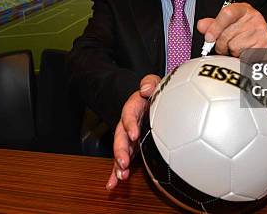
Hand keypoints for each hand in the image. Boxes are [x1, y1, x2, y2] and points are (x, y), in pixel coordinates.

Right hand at [106, 74, 159, 190]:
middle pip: (120, 136)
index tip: (134, 134)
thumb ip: (150, 82)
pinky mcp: (130, 147)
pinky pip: (121, 161)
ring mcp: (127, 137)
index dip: (130, 124)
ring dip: (118, 164)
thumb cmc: (154, 93)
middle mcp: (127, 124)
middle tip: (123, 162)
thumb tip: (145, 89)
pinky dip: (116, 173)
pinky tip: (113, 185)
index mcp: (133, 108)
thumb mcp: (154, 83)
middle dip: (120, 150)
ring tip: (120, 176)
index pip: (129, 114)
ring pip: (119, 151)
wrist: (150, 101)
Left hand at [197, 3, 266, 57]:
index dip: (215, 27)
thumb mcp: (228, 24)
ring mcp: (261, 31)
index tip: (209, 38)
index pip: (227, 13)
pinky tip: (245, 52)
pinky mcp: (265, 44)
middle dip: (221, 44)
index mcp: (242, 9)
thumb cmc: (243, 32)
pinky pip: (244, 55)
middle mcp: (254, 17)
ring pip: (234, 47)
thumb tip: (202, 25)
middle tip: (226, 45)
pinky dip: (241, 57)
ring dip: (232, 52)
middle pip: (227, 34)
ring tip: (239, 48)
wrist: (263, 41)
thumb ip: (212, 25)